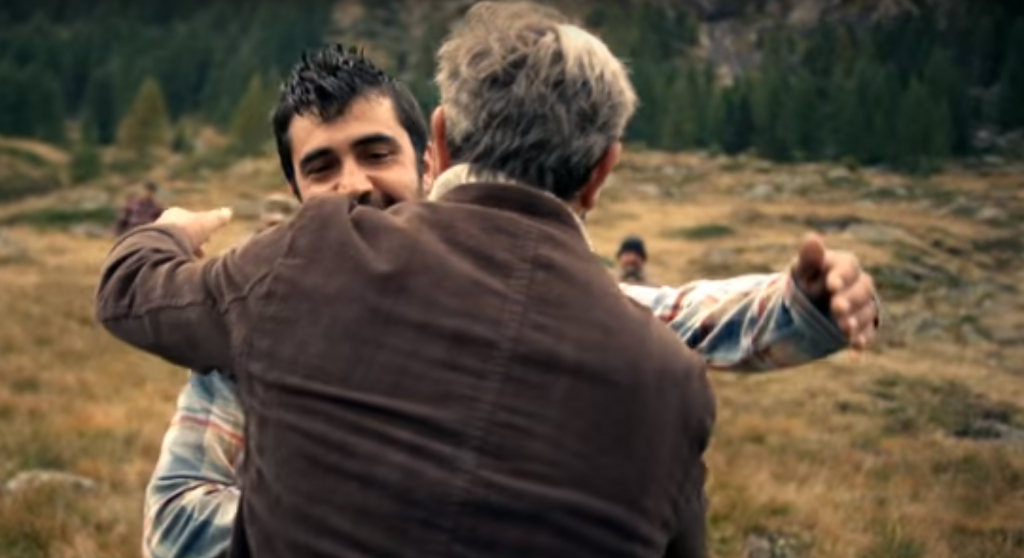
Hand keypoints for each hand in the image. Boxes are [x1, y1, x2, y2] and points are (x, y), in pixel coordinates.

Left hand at [156, 207, 232, 256]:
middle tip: (202, 253)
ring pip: (175, 245)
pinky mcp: (152, 251)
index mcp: (176, 213)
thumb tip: (228, 211)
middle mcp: (164, 223)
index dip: (203, 230)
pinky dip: (176, 259)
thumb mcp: (208, 222)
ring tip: (193, 263)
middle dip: (194, 242)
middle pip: (183, 233)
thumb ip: (218, 218)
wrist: (162, 245)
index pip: (192, 220)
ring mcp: (156, 238)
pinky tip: (182, 266)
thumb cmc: (186, 230)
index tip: (209, 240)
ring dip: (185, 252)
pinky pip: (166, 255)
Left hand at [791, 234, 877, 349]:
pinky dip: (863, 339)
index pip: (849, 267)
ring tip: (844, 329)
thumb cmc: (805, 281)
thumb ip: (808, 257)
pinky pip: (868, 332)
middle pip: (862, 290)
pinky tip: (855, 347)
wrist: (806, 307)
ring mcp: (863, 305)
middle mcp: (859, 284)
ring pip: (867, 311)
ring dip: (856, 320)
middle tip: (836, 309)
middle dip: (849, 300)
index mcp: (844, 266)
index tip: (831, 285)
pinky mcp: (863, 325)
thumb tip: (812, 238)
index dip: (841, 276)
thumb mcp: (801, 270)